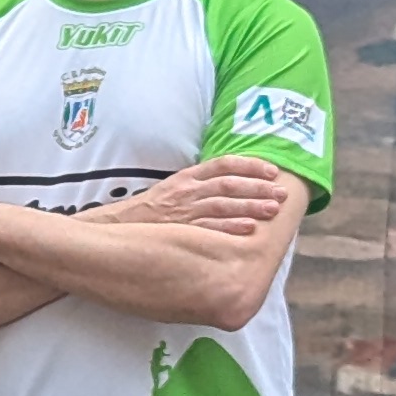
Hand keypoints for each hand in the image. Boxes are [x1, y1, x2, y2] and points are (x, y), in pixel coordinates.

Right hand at [90, 158, 296, 239]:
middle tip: (282, 193)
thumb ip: (197, 188)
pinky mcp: (178, 231)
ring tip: (274, 209)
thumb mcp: (170, 191)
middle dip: (258, 188)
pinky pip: (208, 228)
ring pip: (222, 205)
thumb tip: (228, 188)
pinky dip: (230, 228)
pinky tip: (249, 229)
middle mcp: (185, 191)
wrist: (113, 229)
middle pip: (228, 185)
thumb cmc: (146, 213)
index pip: (221, 165)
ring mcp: (181, 211)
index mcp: (185, 177)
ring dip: (251, 206)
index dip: (249, 166)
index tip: (271, 171)